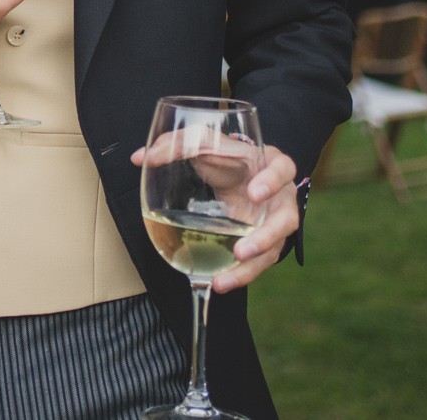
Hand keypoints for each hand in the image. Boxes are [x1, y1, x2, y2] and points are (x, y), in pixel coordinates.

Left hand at [125, 140, 297, 293]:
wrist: (236, 176)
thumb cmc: (224, 156)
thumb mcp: (203, 143)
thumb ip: (176, 145)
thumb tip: (140, 157)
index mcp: (271, 164)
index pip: (282, 168)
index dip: (272, 181)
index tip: (253, 193)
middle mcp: (280, 196)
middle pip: (286, 218)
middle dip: (267, 237)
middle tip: (241, 250)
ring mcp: (275, 222)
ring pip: (273, 249)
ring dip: (250, 267)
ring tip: (222, 280)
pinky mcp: (265, 243)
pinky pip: (258, 263)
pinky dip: (239, 275)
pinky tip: (217, 282)